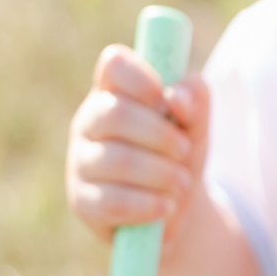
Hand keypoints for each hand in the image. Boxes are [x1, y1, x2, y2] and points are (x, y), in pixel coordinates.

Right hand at [66, 44, 208, 245]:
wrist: (174, 209)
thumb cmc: (178, 156)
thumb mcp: (196, 125)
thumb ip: (194, 100)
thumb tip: (176, 97)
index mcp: (113, 92)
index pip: (113, 66)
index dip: (142, 80)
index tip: (167, 102)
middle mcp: (89, 122)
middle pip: (115, 114)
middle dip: (159, 134)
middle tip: (184, 150)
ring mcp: (80, 162)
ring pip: (117, 160)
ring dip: (161, 173)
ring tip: (183, 184)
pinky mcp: (82, 202)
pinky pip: (112, 201)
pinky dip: (147, 204)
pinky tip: (166, 205)